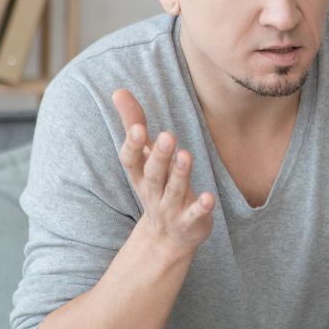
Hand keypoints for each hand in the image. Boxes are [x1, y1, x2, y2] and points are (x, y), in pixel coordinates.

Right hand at [112, 89, 214, 257]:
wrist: (166, 238)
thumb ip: (134, 124)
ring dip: (180, 174)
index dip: (133, 145)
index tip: (138, 128)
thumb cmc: (155, 185)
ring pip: (174, 191)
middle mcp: (153, 191)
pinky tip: (209, 197)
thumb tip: (118, 90)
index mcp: (140, 175)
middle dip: (159, 156)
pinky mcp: (190, 221)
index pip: (131, 160)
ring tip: (187, 155)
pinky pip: (195, 214)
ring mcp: (170, 208)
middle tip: (168, 136)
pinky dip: (201, 207)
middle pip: (154, 174)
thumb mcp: (143, 158)